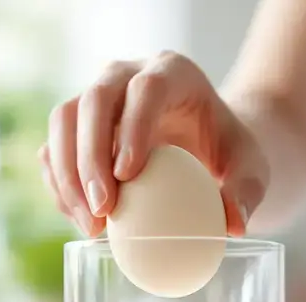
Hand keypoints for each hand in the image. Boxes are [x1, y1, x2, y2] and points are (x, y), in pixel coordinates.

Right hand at [40, 51, 268, 237]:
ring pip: (64, 121)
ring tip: (90, 224)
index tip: (129, 175)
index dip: (132, 127)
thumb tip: (233, 225)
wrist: (205, 147)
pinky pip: (54, 149)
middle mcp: (127, 75)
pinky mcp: (77, 126)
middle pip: (95, 100)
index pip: (147, 88)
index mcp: (173, 73)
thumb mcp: (251, 170)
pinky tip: (80, 220)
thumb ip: (247, 193)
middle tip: (104, 210)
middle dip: (90, 156)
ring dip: (67, 174)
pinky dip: (60, 185)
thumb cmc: (229, 152)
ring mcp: (97, 98)